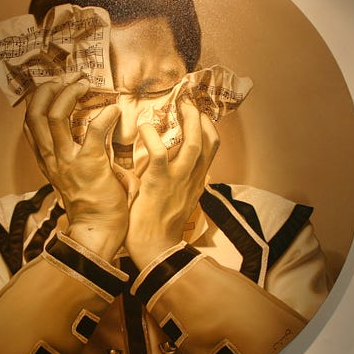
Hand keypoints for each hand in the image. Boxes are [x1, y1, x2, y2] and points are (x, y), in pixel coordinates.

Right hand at [24, 80, 127, 257]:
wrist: (98, 230)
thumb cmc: (92, 203)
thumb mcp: (72, 175)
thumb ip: (72, 153)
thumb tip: (87, 130)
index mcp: (46, 159)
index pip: (29, 121)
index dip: (40, 97)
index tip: (58, 85)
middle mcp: (51, 157)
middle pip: (34, 113)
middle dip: (49, 88)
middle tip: (70, 79)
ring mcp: (68, 160)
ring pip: (54, 115)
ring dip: (69, 94)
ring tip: (84, 85)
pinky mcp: (91, 164)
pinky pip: (94, 129)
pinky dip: (105, 115)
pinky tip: (115, 110)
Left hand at [125, 101, 219, 268]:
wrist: (153, 251)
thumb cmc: (157, 229)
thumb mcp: (173, 203)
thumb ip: (173, 184)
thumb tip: (160, 169)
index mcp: (196, 183)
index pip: (211, 150)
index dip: (207, 128)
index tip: (198, 114)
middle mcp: (192, 180)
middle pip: (208, 142)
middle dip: (201, 118)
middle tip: (188, 102)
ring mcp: (178, 181)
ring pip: (193, 143)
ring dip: (188, 121)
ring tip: (179, 106)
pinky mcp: (158, 183)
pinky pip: (159, 152)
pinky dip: (151, 136)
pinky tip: (143, 127)